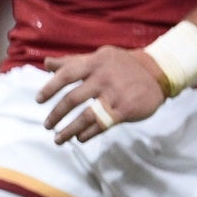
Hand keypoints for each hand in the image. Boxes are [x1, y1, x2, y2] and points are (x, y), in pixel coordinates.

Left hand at [36, 46, 167, 143]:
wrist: (158, 72)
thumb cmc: (122, 65)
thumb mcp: (99, 57)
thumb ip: (72, 62)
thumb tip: (46, 63)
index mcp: (94, 63)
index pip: (66, 75)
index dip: (50, 87)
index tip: (38, 100)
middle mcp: (103, 78)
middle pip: (73, 99)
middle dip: (56, 114)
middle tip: (47, 125)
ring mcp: (115, 95)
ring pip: (86, 116)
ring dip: (69, 130)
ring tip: (58, 139)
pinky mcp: (125, 109)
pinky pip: (102, 125)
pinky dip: (89, 133)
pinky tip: (80, 138)